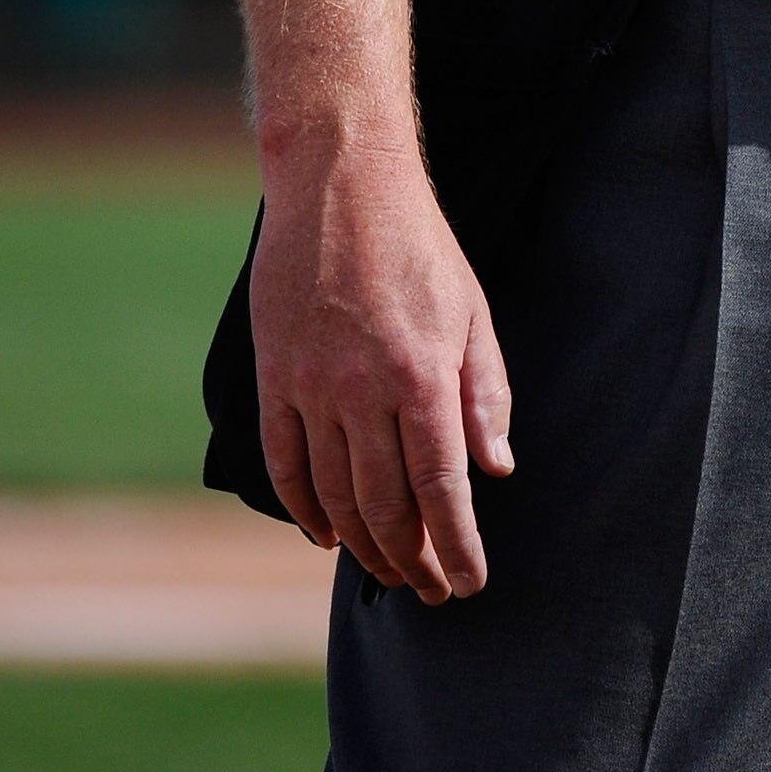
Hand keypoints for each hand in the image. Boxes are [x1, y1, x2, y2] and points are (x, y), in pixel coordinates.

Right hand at [251, 137, 512, 602]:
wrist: (340, 183)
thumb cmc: (419, 245)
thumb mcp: (472, 310)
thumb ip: (485, 393)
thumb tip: (496, 469)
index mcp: (421, 373)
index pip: (440, 487)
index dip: (456, 544)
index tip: (470, 581)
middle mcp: (363, 389)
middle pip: (384, 505)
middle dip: (411, 559)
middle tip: (430, 588)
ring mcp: (311, 385)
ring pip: (334, 494)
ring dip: (362, 546)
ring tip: (388, 571)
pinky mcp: (274, 376)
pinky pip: (284, 462)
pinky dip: (303, 508)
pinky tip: (326, 534)